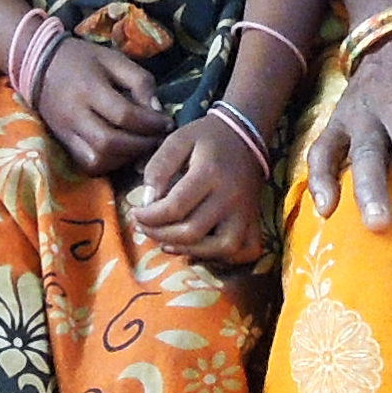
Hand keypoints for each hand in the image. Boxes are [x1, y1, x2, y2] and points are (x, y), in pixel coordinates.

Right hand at [33, 37, 166, 174]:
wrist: (39, 64)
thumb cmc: (82, 59)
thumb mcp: (114, 60)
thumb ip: (140, 82)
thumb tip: (158, 110)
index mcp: (89, 88)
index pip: (124, 115)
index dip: (151, 123)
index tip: (167, 123)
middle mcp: (74, 114)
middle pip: (110, 142)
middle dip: (141, 145)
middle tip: (157, 138)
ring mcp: (66, 132)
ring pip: (98, 158)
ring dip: (126, 158)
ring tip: (142, 146)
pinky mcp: (63, 143)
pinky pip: (88, 164)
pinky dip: (109, 164)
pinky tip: (123, 153)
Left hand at [131, 118, 267, 265]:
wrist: (246, 135)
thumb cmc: (206, 138)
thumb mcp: (177, 140)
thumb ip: (158, 168)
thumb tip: (147, 202)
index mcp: (210, 173)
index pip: (175, 207)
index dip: (148, 217)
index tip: (135, 213)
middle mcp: (231, 196)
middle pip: (192, 232)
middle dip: (160, 234)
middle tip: (144, 228)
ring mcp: (246, 212)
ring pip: (221, 248)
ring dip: (188, 250)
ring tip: (166, 241)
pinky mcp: (255, 220)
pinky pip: (245, 251)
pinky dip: (223, 257)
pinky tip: (200, 249)